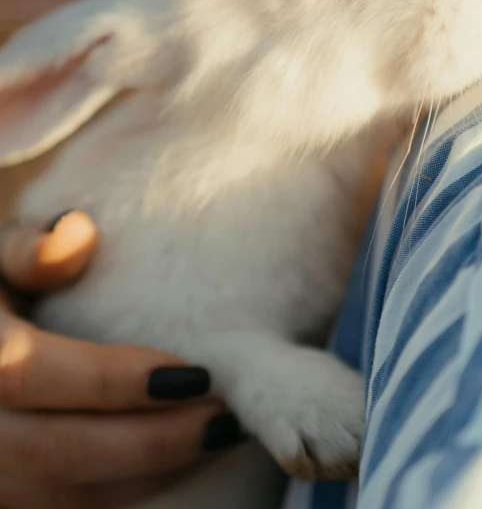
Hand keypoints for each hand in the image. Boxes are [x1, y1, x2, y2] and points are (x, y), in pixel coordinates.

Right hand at [0, 213, 243, 507]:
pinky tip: (171, 463)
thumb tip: (80, 233)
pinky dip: (120, 492)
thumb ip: (30, 249)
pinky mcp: (2, 493)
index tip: (195, 374)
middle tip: (225, 420)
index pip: (29, 371)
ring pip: (58, 495)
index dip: (113, 379)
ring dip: (145, 475)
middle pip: (52, 451)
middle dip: (150, 442)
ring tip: (213, 439)